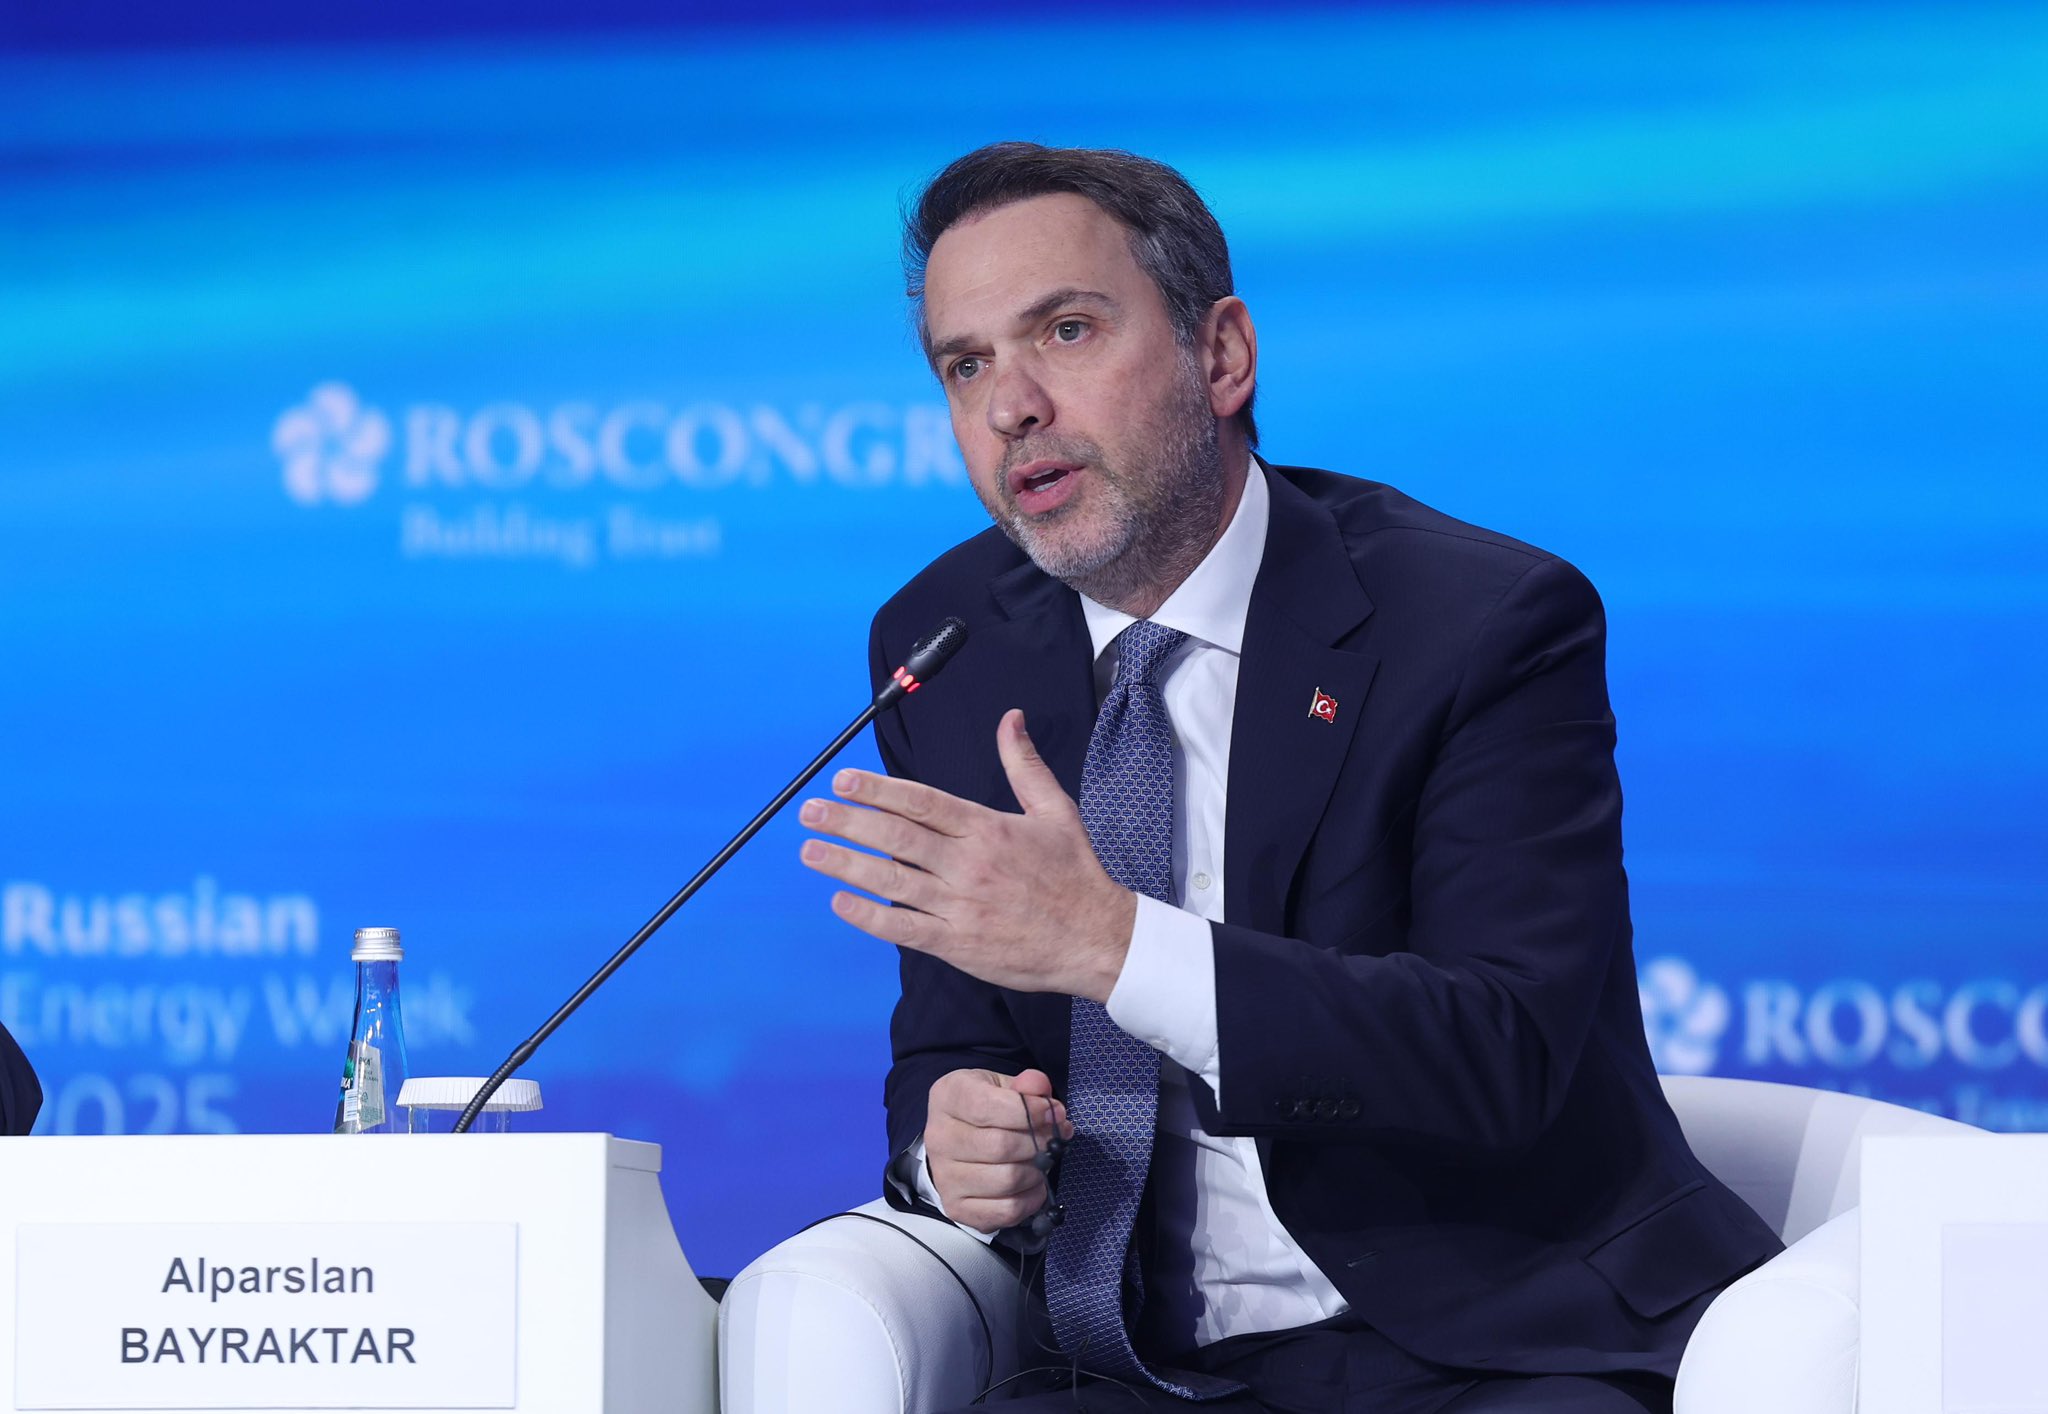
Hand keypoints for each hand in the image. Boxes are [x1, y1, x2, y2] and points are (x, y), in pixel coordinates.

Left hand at [798, 708, 1136, 1000]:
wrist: (1097, 939)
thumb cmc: (1075, 874)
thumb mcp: (1056, 811)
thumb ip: (1024, 765)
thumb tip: (1011, 719)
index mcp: (988, 829)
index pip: (922, 803)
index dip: (878, 789)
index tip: (842, 780)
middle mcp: (968, 865)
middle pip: (896, 837)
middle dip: (847, 821)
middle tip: (810, 811)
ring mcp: (959, 906)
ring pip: (891, 881)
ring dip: (845, 864)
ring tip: (811, 851)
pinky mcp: (957, 944)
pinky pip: (903, 928)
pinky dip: (868, 916)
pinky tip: (840, 902)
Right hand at [924, 1067, 1073, 1232]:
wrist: (957, 1141)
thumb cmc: (986, 1110)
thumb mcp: (1004, 1086)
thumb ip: (1028, 1085)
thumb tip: (1043, 1095)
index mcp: (948, 1097)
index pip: (988, 1107)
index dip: (1029, 1112)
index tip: (1053, 1114)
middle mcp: (939, 1137)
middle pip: (1000, 1146)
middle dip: (1038, 1144)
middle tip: (1052, 1141)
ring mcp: (945, 1176)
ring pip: (1006, 1180)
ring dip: (1037, 1172)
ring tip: (1042, 1161)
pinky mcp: (956, 1207)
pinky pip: (1006, 1210)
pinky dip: (1031, 1199)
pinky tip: (1033, 1185)